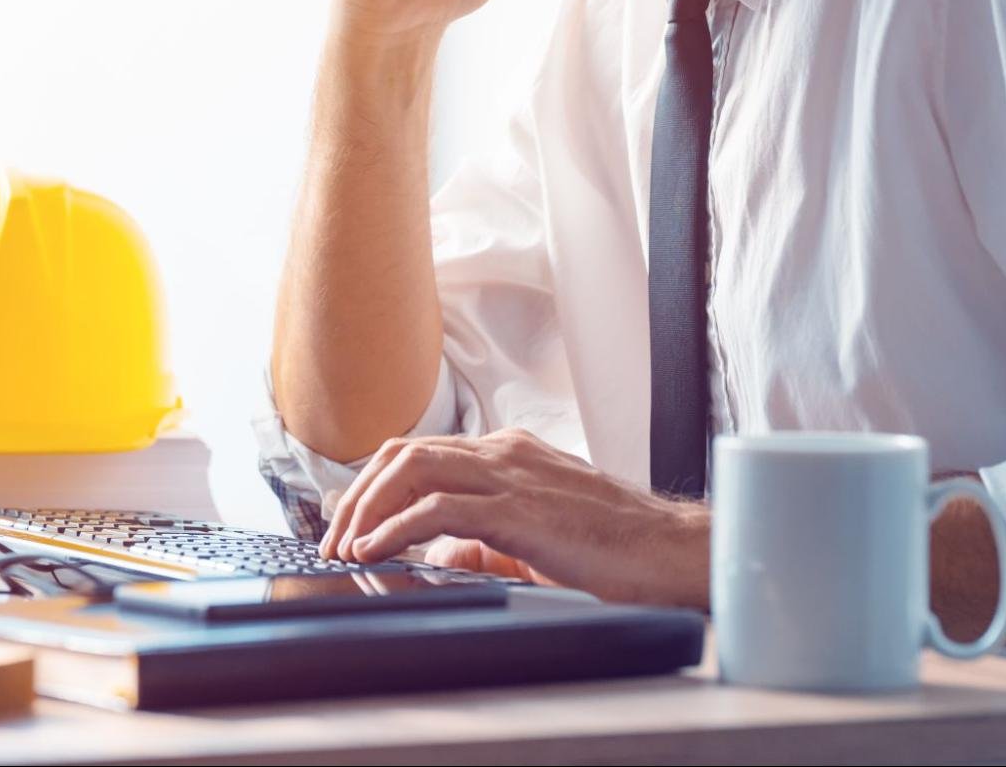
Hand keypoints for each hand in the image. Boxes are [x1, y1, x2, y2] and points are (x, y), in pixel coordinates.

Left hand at [316, 428, 710, 607]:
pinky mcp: (518, 510)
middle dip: (358, 491)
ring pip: (413, 468)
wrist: (673, 551)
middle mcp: (506, 453)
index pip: (423, 452)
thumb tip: (438, 552)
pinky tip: (375, 550)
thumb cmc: (619, 547)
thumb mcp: (538, 538)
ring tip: (345, 544)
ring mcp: (512, 476)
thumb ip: (485, 540)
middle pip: (405, 452)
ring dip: (367, 507)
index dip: (375, 481)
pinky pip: (437, 509)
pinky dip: (395, 529)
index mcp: (511, 453)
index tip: (346, 514)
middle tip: (332, 534)